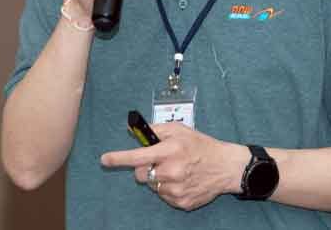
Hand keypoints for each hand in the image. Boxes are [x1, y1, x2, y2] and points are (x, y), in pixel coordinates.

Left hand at [100, 122, 244, 210]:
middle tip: (160, 161)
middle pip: (140, 174)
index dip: (119, 158)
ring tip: (176, 170)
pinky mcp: (181, 202)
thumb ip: (155, 129)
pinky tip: (182, 180)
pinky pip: (163, 196)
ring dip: (158, 178)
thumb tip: (133, 131)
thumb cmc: (200, 145)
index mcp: (170, 151)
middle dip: (144, 168)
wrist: (225, 166)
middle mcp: (172, 171)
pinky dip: (168, 189)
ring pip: (152, 186)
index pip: (138, 156)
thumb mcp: (179, 130)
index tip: (105, 159)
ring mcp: (176, 189)